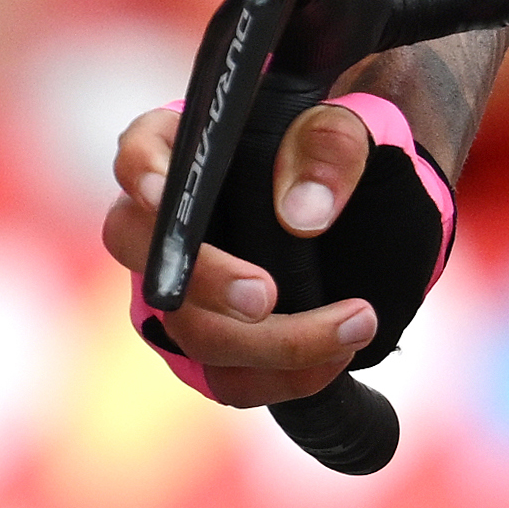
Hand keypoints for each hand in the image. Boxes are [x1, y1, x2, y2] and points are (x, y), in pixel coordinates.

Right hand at [98, 99, 385, 401]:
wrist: (368, 213)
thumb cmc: (339, 157)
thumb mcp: (353, 129)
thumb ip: (330, 146)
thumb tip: (302, 212)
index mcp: (188, 150)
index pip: (141, 150)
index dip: (142, 173)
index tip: (164, 192)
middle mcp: (166, 223)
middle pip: (149, 253)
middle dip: (204, 280)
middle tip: (265, 297)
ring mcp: (180, 289)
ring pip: (188, 329)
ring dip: (267, 343)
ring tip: (352, 326)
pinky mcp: (210, 340)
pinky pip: (223, 378)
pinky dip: (278, 378)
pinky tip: (334, 359)